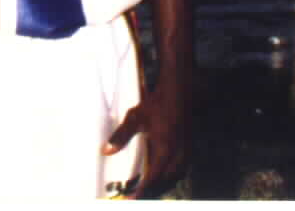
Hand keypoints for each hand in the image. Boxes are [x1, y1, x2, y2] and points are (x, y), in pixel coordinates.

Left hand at [104, 79, 189, 197]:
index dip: (142, 192)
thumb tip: (106, 151)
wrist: (178, 94)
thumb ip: (121, 136)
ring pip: (174, 179)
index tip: (131, 200)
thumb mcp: (135, 118)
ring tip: (146, 192)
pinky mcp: (189, 151)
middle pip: (164, 183)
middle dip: (151, 193)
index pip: (153, 179)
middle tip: (136, 198)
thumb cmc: (156, 105)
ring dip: (161, 187)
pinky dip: (169, 179)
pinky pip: (180, 172)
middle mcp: (178, 156)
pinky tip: (161, 178)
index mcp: (165, 150)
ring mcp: (186, 154)